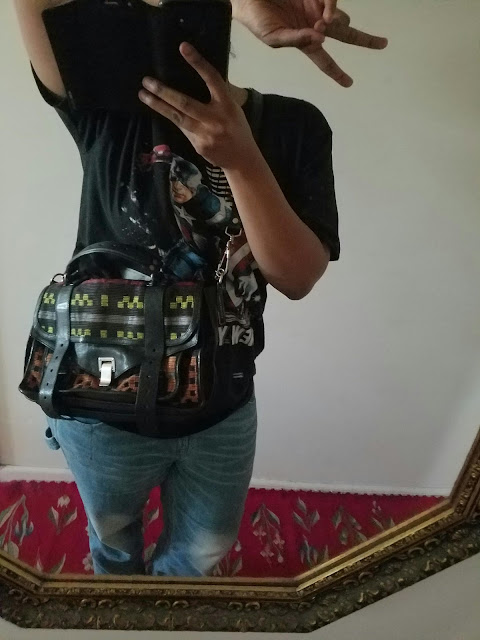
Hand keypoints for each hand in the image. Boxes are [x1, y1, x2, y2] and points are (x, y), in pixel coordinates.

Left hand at [138, 43, 255, 168]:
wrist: (242, 159)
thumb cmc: (237, 129)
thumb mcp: (234, 109)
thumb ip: (218, 96)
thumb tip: (200, 76)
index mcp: (227, 104)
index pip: (212, 79)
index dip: (198, 62)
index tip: (183, 47)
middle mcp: (215, 119)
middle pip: (185, 103)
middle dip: (163, 91)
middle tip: (147, 81)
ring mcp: (205, 134)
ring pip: (177, 118)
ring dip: (158, 106)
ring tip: (143, 95)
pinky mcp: (198, 145)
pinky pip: (182, 129)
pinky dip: (172, 119)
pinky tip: (161, 110)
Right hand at [232, 0, 387, 86]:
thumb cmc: (256, 19)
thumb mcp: (274, 38)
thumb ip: (297, 41)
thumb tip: (320, 40)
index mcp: (304, 42)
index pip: (324, 60)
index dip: (336, 72)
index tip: (348, 84)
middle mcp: (314, 26)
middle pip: (345, 35)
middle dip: (364, 39)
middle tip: (383, 43)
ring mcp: (316, 8)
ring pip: (340, 17)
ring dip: (336, 22)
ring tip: (322, 21)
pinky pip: (331, 1)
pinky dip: (332, 7)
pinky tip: (325, 13)